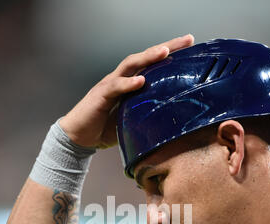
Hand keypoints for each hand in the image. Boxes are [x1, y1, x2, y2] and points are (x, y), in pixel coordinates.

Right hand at [59, 34, 193, 148]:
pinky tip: (141, 81)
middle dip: (166, 47)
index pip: (152, 65)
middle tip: (187, 40)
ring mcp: (110, 84)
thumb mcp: (132, 123)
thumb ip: (147, 118)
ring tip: (164, 52)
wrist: (79, 137)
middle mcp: (121, 79)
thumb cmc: (104, 129)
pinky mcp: (101, 96)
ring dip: (148, 57)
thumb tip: (170, 123)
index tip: (190, 46)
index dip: (170, 54)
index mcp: (130, 84)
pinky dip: (128, 84)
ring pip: (130, 65)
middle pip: (144, 57)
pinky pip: (115, 86)